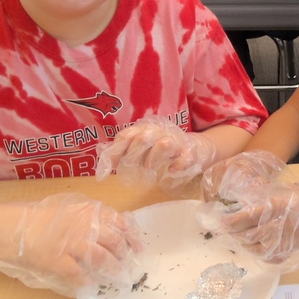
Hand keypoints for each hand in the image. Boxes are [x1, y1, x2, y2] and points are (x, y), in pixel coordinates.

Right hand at [0, 193, 143, 296]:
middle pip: (114, 241)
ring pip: (101, 258)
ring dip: (112, 270)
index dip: (132, 236)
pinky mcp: (56, 260)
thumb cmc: (37, 220)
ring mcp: (68, 243)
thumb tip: (114, 230)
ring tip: (117, 279)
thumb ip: (88, 218)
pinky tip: (90, 286)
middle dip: (125, 256)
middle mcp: (81, 225)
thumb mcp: (67, 210)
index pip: (118, 221)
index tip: (139, 247)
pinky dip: (87, 282)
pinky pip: (78, 274)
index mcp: (85, 211)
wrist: (9, 228)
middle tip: (130, 267)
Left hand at [97, 116, 218, 193]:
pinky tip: (172, 170)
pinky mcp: (190, 152)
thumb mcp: (141, 147)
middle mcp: (160, 131)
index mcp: (145, 128)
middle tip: (134, 168)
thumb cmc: (161, 149)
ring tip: (151, 168)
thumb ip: (124, 151)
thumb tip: (104, 164)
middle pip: (142, 139)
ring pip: (163, 145)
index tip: (112, 167)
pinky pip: (184, 158)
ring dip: (153, 160)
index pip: (126, 135)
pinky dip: (177, 165)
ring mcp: (177, 141)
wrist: (194, 147)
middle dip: (134, 157)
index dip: (116, 151)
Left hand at [199, 151, 298, 266]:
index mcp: (274, 206)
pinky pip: (268, 257)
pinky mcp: (289, 250)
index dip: (229, 222)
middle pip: (246, 235)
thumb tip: (238, 204)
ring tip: (238, 239)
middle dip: (232, 234)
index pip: (244, 217)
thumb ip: (262, 199)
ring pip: (254, 248)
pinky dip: (260, 254)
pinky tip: (256, 248)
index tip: (220, 221)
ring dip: (243, 244)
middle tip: (224, 231)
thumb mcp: (280, 191)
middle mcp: (277, 225)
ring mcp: (284, 240)